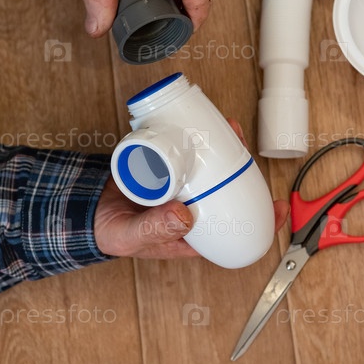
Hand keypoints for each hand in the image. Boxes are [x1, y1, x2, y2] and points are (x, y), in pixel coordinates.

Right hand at [94, 119, 289, 257]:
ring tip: (230, 131)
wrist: (84, 208)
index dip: (261, 220)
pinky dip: (199, 140)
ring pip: (212, 169)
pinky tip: (205, 126)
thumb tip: (185, 215)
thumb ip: (155, 228)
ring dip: (224, 150)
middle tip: (245, 148)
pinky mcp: (168, 166)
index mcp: (191, 232)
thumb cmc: (110, 231)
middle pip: (227, 190)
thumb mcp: (132, 236)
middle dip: (244, 170)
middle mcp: (192, 209)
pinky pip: (190, 153)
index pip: (233, 229)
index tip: (280, 206)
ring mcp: (182, 186)